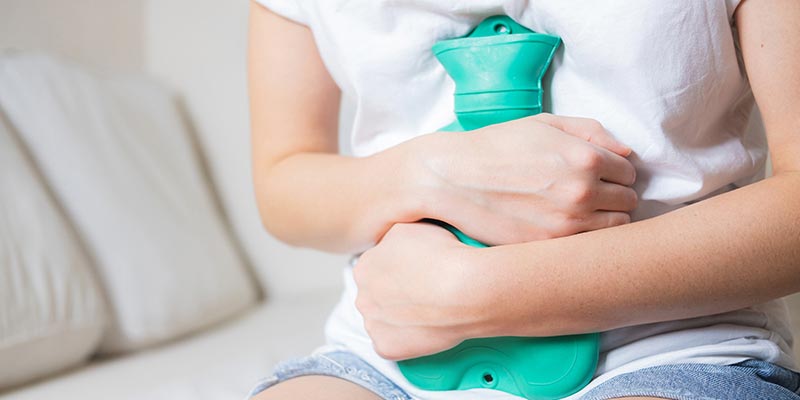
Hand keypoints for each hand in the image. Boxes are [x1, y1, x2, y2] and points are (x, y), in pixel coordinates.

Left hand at [354, 222, 490, 360]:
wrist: (466, 290)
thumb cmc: (444, 257)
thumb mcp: (410, 227)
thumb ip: (392, 238)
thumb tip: (394, 244)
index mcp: (364, 267)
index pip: (375, 268)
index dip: (398, 269)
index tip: (415, 272)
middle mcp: (363, 297)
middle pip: (377, 295)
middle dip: (396, 294)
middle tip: (424, 292)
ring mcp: (373, 325)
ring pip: (384, 321)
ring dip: (400, 317)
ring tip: (429, 311)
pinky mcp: (386, 348)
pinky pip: (393, 344)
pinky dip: (408, 339)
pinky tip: (427, 328)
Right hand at [397, 113, 637, 245]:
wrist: (453, 178)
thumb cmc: (497, 146)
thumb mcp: (544, 124)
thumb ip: (592, 132)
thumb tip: (626, 153)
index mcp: (586, 158)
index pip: (629, 172)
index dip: (615, 171)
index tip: (599, 174)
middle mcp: (582, 193)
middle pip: (628, 202)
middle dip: (614, 196)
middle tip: (591, 194)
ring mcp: (567, 224)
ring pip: (615, 229)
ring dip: (604, 220)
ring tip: (580, 213)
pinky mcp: (549, 247)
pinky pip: (588, 248)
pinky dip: (584, 239)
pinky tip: (565, 228)